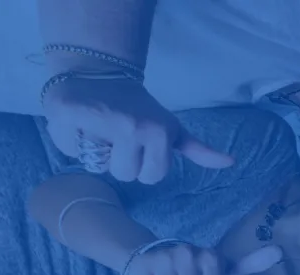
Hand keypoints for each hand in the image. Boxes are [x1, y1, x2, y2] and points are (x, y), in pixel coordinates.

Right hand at [42, 76, 233, 183]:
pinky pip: (70, 149)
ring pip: (99, 166)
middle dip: (120, 161)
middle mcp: (133, 127)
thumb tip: (229, 162)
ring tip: (100, 129)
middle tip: (117, 136)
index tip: (140, 146)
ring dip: (96, 153)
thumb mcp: (171, 127)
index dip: (143, 166)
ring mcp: (101, 121)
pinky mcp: (69, 114)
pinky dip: (70, 139)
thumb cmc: (138, 108)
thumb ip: (197, 149)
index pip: (151, 177)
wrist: (98, 72)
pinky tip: (80, 122)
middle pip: (125, 175)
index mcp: (159, 132)